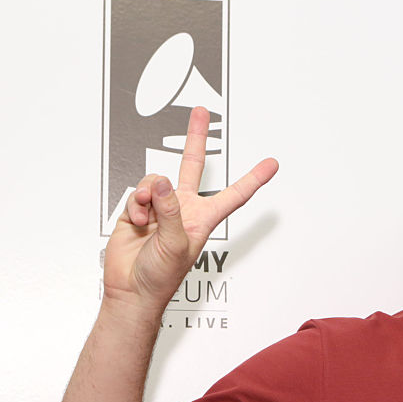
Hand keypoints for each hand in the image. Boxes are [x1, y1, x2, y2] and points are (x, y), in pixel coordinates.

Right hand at [103, 106, 277, 315]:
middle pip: (193, 166)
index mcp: (203, 219)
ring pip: (156, 181)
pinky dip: (135, 205)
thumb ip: (171, 210)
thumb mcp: (176, 244)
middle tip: (202, 112)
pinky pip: (137, 194)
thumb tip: (163, 183)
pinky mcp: (138, 210)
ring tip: (148, 216)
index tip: (271, 164)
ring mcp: (160, 208)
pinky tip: (138, 221)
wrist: (131, 289)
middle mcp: (183, 209)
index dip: (253, 179)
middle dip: (195, 138)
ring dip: (148, 195)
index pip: (234, 194)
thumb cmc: (160, 277)